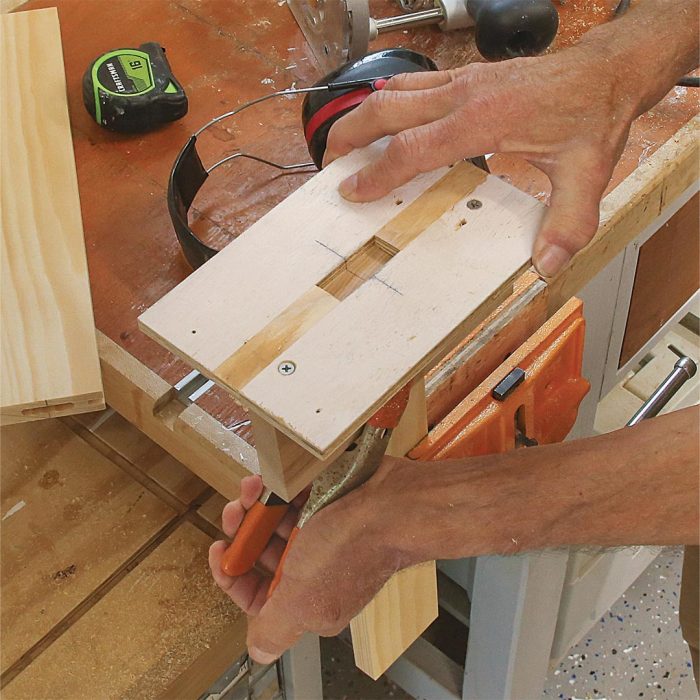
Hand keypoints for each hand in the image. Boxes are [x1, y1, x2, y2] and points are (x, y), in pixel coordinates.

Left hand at [209, 472, 400, 662]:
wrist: (393, 503)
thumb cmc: (354, 547)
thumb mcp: (303, 598)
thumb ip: (274, 627)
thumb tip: (258, 650)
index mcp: (307, 599)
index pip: (257, 595)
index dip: (232, 575)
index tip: (221, 549)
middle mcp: (313, 568)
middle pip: (261, 552)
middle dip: (241, 532)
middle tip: (235, 511)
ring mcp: (321, 534)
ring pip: (273, 521)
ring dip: (255, 505)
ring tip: (252, 488)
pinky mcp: (327, 503)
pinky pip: (291, 496)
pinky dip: (277, 487)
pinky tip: (269, 478)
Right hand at [324, 49, 638, 276]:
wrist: (605, 72)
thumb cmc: (591, 116)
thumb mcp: (587, 174)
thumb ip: (568, 222)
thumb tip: (547, 265)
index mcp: (484, 120)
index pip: (414, 146)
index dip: (378, 171)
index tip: (352, 191)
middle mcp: (464, 95)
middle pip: (387, 108)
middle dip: (350, 135)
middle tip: (329, 164)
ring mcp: (463, 81)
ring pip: (395, 89)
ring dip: (363, 115)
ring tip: (344, 143)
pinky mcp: (466, 77)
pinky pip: (414, 83)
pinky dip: (389, 101)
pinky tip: (384, 118)